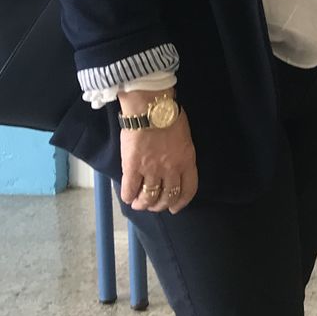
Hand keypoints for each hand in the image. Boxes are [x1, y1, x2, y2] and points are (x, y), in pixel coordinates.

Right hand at [119, 94, 197, 213]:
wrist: (151, 107)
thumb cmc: (170, 116)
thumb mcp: (184, 138)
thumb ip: (181, 155)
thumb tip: (174, 166)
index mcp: (187, 161)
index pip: (188, 190)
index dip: (181, 202)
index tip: (174, 208)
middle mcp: (171, 169)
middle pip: (167, 197)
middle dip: (160, 205)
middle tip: (153, 204)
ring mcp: (151, 170)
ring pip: (148, 198)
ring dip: (143, 204)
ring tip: (139, 203)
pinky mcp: (133, 168)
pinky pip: (130, 190)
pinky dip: (128, 197)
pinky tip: (128, 196)